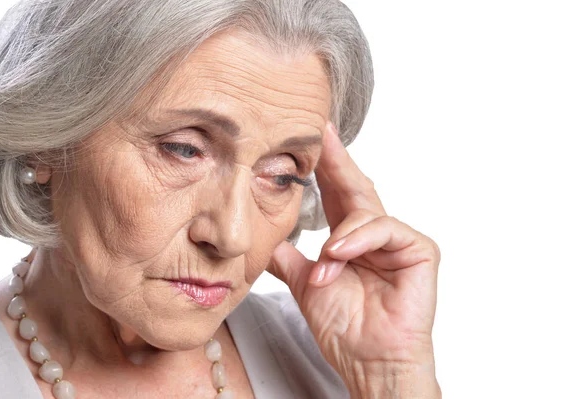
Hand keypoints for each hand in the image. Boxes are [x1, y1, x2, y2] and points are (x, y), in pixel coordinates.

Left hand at [267, 122, 440, 395]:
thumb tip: (265, 238)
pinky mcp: (419, 250)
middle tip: (321, 134)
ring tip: (326, 264)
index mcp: (349, 238)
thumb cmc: (345, 327)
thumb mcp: (305, 283)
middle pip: (353, 187)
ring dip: (339, 235)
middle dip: (336, 161)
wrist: (368, 360)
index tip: (310, 139)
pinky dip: (360, 239)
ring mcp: (397, 240)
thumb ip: (287, 257)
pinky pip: (386, 229)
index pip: (334, 194)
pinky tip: (341, 254)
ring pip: (365, 210)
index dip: (323, 167)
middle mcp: (373, 234)